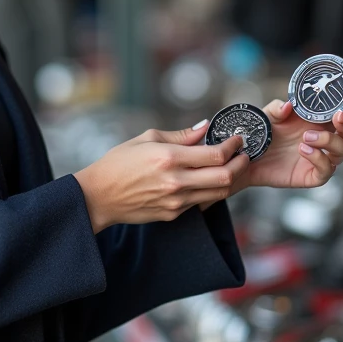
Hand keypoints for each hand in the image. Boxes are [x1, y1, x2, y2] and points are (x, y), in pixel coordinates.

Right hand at [74, 123, 247, 232]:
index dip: (233, 146)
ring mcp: (176, 201)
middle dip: (240, 164)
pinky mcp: (174, 214)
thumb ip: (180, 135)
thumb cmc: (118, 163)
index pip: (215, 154)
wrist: (99, 196)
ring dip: (230, 179)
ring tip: (231, 167)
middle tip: (243, 154)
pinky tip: (209, 180)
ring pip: (218, 193)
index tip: (237, 140)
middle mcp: (176, 182)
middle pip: (225, 177)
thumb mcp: (146, 139)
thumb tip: (204, 127)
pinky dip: (211, 190)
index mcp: (169, 158)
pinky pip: (202, 202)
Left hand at [229, 98, 342, 192]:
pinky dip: (319, 159)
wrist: (247, 158)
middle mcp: (323, 139)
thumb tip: (289, 107)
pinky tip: (303, 150)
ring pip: (342, 151)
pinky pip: (327, 170)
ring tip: (305, 138)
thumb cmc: (262, 134)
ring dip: (328, 141)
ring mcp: (320, 158)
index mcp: (317, 121)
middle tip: (337, 118)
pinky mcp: (312, 175)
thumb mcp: (267, 116)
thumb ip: (277, 108)